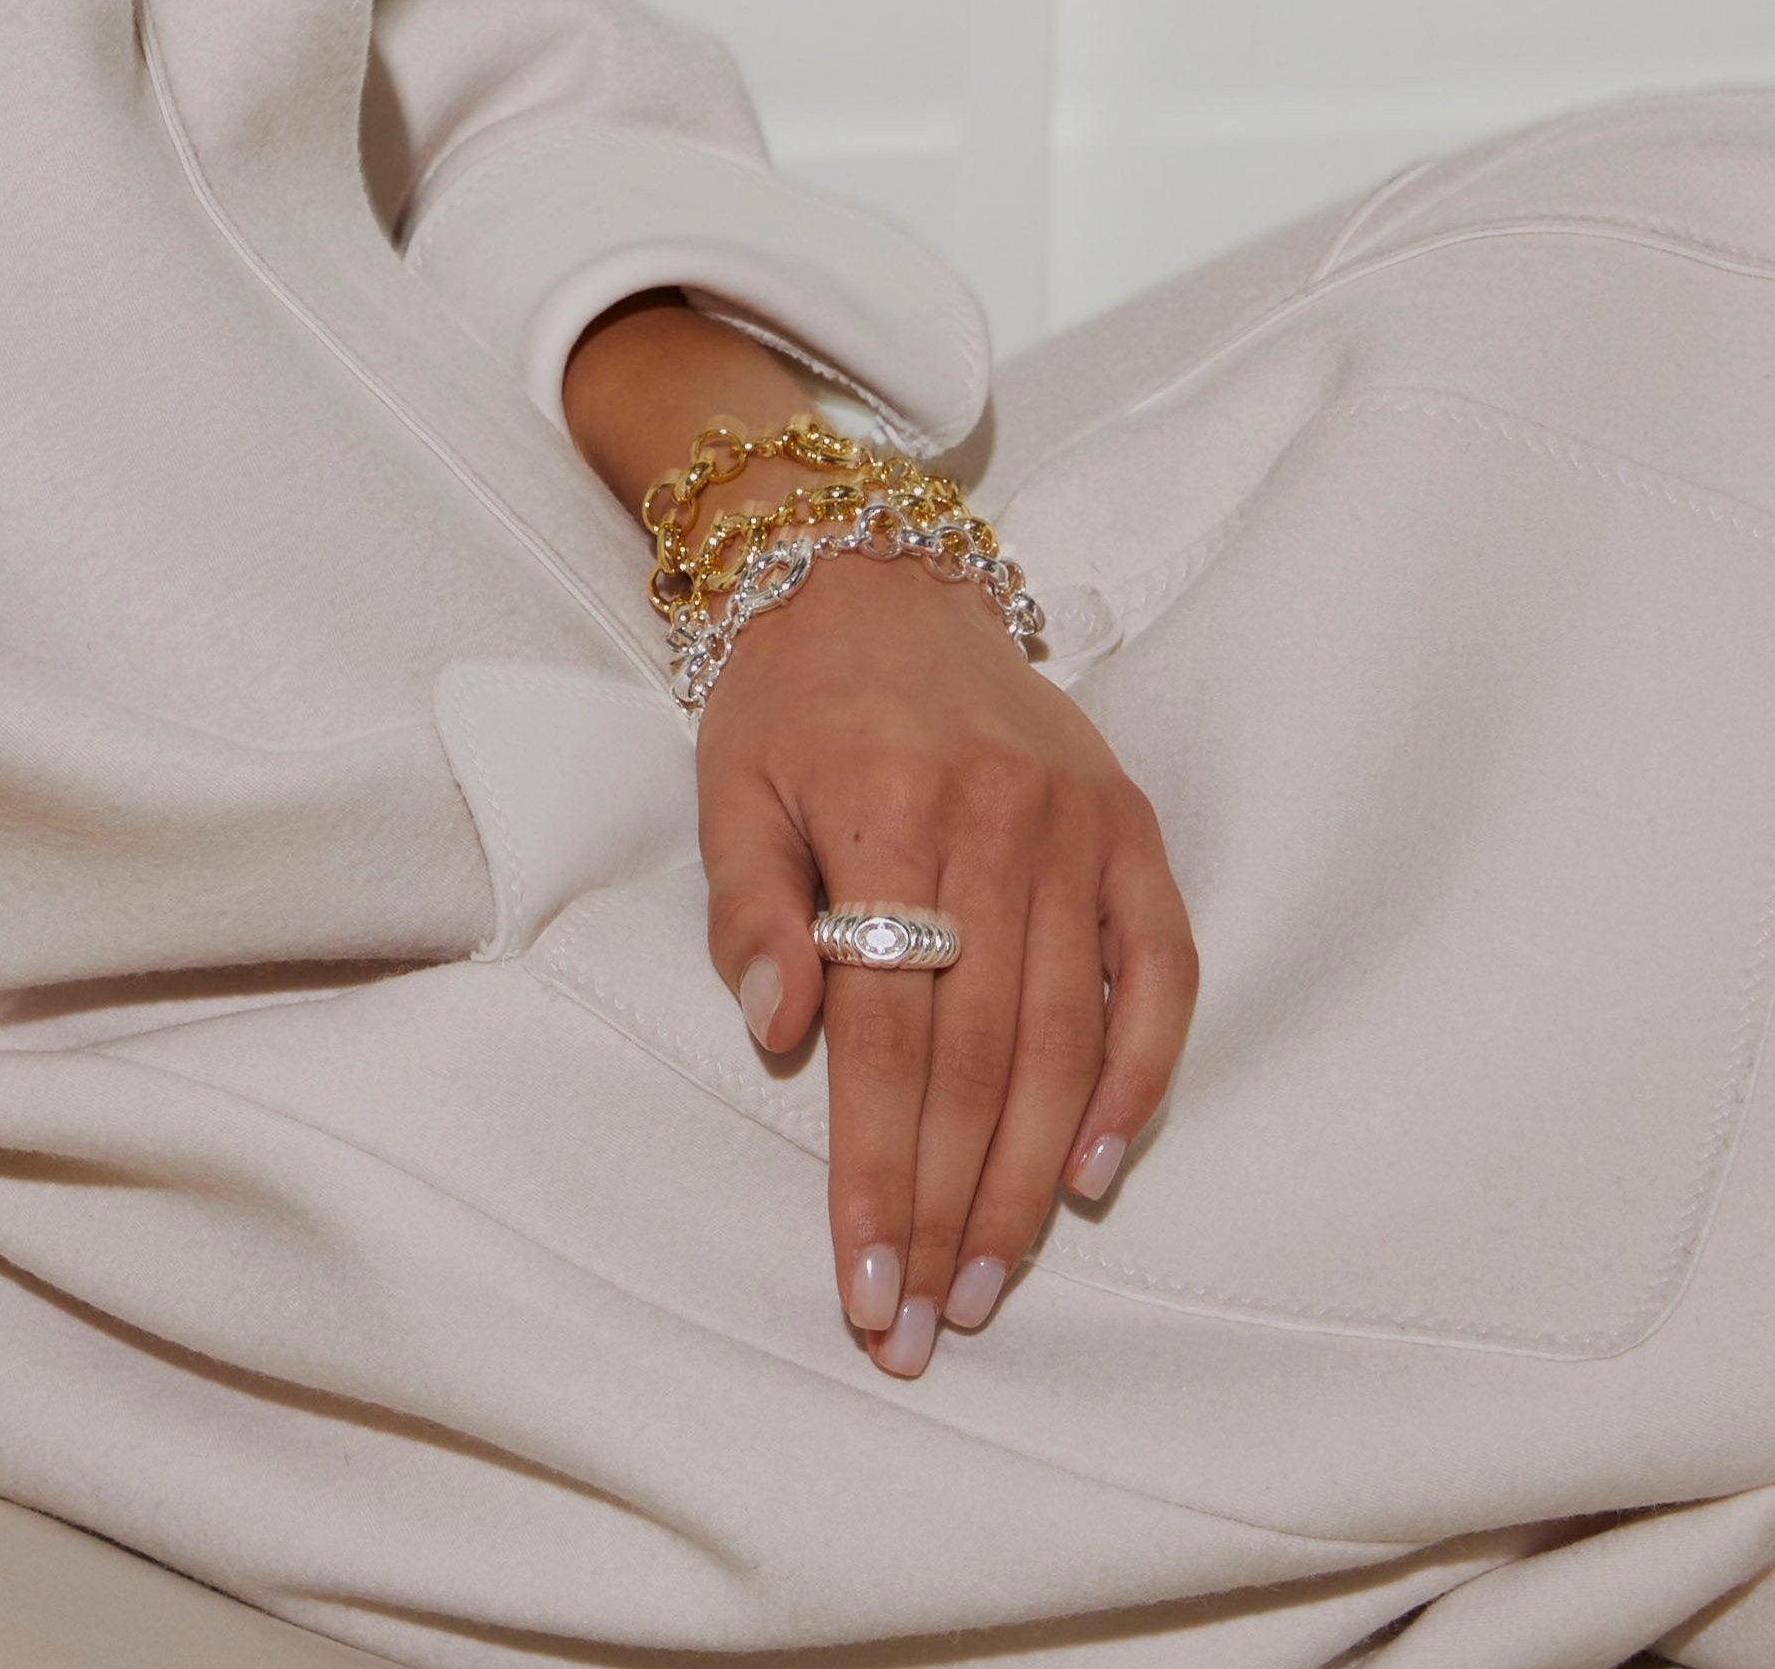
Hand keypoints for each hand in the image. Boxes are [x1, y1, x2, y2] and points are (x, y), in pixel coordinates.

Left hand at [699, 550, 1196, 1374]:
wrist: (867, 568)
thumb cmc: (784, 695)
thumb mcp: (728, 783)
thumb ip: (750, 908)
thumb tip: (779, 1031)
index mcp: (887, 805)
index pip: (884, 1031)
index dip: (875, 1167)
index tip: (862, 1279)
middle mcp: (998, 818)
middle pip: (981, 1056)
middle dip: (949, 1204)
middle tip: (925, 1319)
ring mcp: (1076, 825)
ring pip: (1065, 1039)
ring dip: (1028, 1179)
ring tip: (987, 1281)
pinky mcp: (1130, 828)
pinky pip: (1159, 976)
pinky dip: (1138, 1080)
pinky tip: (1095, 1172)